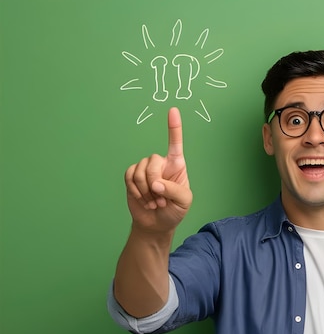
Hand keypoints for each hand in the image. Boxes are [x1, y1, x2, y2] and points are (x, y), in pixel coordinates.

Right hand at [124, 107, 192, 232]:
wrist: (157, 223)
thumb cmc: (174, 210)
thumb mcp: (183, 202)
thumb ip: (174, 190)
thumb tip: (156, 183)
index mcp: (177, 165)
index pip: (175, 144)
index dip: (174, 127)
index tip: (173, 110)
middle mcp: (161, 163)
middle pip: (152, 162)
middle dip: (154, 183)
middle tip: (161, 200)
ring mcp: (145, 169)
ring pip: (139, 170)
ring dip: (145, 192)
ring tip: (154, 202)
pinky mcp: (132, 176)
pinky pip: (129, 176)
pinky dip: (135, 191)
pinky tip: (143, 199)